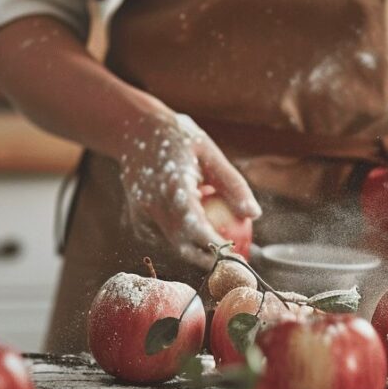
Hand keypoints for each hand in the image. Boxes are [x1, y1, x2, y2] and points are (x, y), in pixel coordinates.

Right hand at [117, 112, 260, 267]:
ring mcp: (141, 212)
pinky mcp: (136, 217)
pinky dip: (179, 237)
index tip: (234, 251)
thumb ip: (232, 184)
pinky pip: (161, 236)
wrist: (134, 129)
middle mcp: (153, 203)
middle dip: (207, 258)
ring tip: (217, 241)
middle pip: (181, 244)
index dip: (214, 244)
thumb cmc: (178, 137)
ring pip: (171, 244)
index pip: (194, 226)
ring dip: (194, 248)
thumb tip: (254, 214)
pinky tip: (193, 227)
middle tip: (230, 259)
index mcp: (173, 185)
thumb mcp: (210, 153)